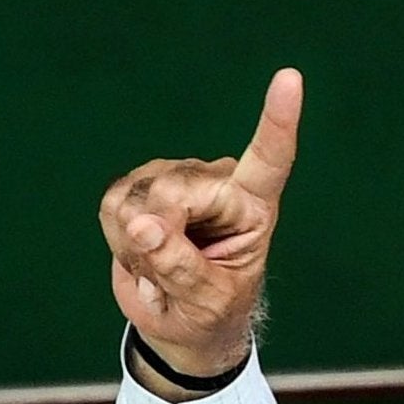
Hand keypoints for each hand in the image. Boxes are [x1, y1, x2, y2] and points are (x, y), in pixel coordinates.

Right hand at [98, 68, 302, 378]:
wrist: (180, 325)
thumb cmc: (210, 314)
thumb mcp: (207, 304)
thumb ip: (180, 268)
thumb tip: (143, 223)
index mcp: (254, 208)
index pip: (270, 159)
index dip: (277, 120)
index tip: (290, 78)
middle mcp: (216, 183)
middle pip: (174, 192)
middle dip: (160, 238)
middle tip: (172, 277)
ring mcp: (175, 179)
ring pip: (138, 199)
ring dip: (138, 246)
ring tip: (162, 267)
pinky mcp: (139, 186)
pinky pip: (113, 206)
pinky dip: (119, 240)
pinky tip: (141, 252)